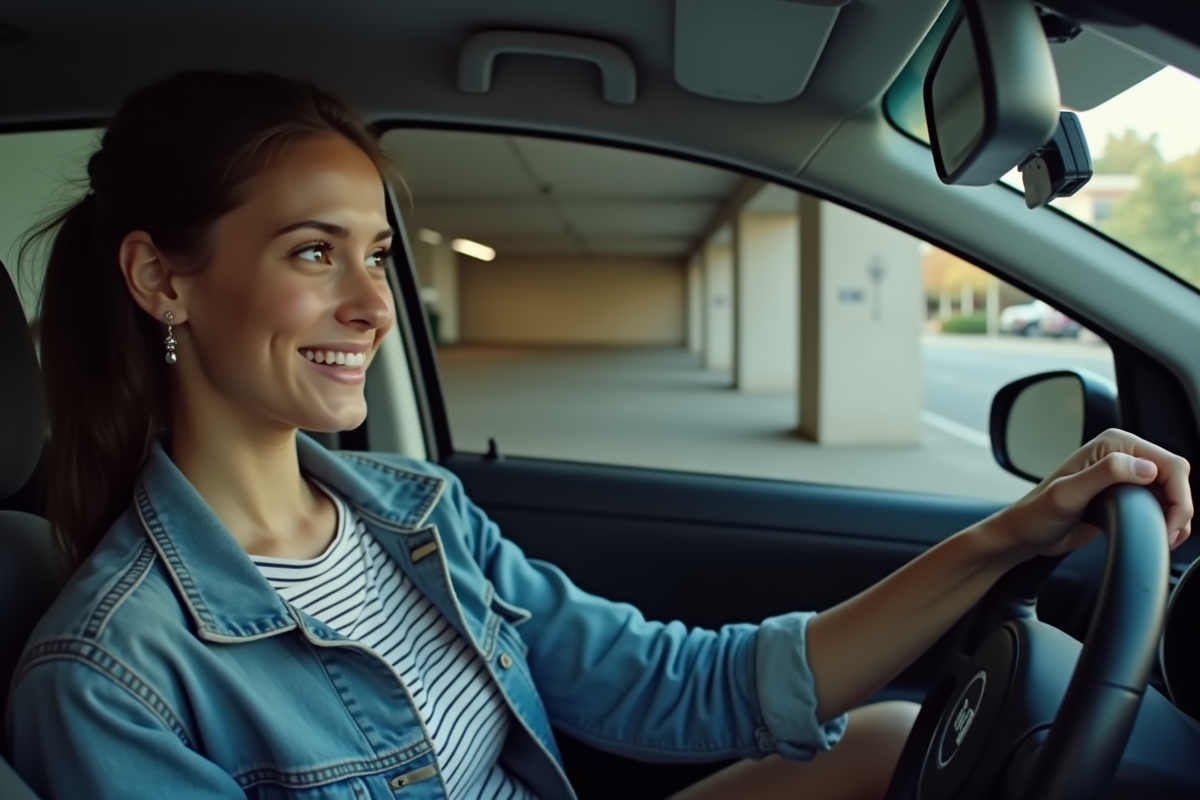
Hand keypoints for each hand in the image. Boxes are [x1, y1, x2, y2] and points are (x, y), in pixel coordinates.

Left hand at [986, 428, 1192, 558]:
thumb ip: (1104, 474)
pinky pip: (1163, 505)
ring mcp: (1127, 475)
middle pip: (1178, 478)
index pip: (1170, 464)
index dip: (1178, 496)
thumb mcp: (1067, 494)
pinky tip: (1159, 536)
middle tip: (1167, 536)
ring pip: (1174, 493)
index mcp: (1114, 443)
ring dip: (1177, 518)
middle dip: (1180, 509)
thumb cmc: (1037, 514)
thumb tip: (1146, 468)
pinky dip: (1169, 522)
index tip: (1168, 524)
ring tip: (1163, 538)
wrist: (1026, 534)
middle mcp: (1124, 454)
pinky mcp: (1127, 496)